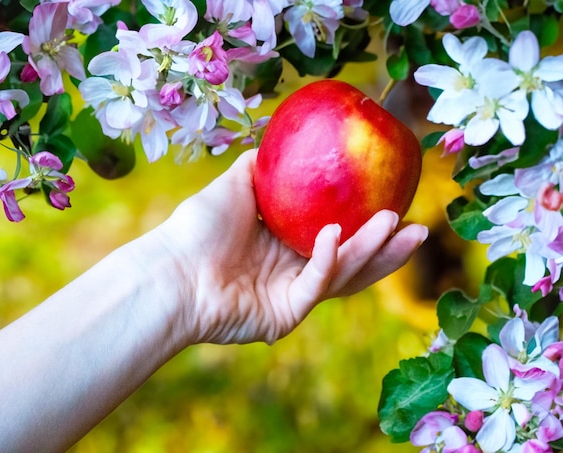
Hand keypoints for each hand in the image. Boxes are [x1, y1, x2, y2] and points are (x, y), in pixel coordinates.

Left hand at [155, 149, 427, 344]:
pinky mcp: (285, 315)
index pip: (336, 235)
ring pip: (342, 275)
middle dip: (386, 247)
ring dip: (372, 253)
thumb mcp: (234, 185)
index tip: (394, 201)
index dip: (366, 223)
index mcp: (285, 244)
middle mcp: (293, 271)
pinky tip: (334, 234)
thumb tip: (278, 141)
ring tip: (400, 229)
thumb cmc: (197, 227)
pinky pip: (314, 286)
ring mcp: (291, 295)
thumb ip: (260, 167)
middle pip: (350, 261)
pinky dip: (326, 261)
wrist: (171, 270)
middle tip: (419, 228)